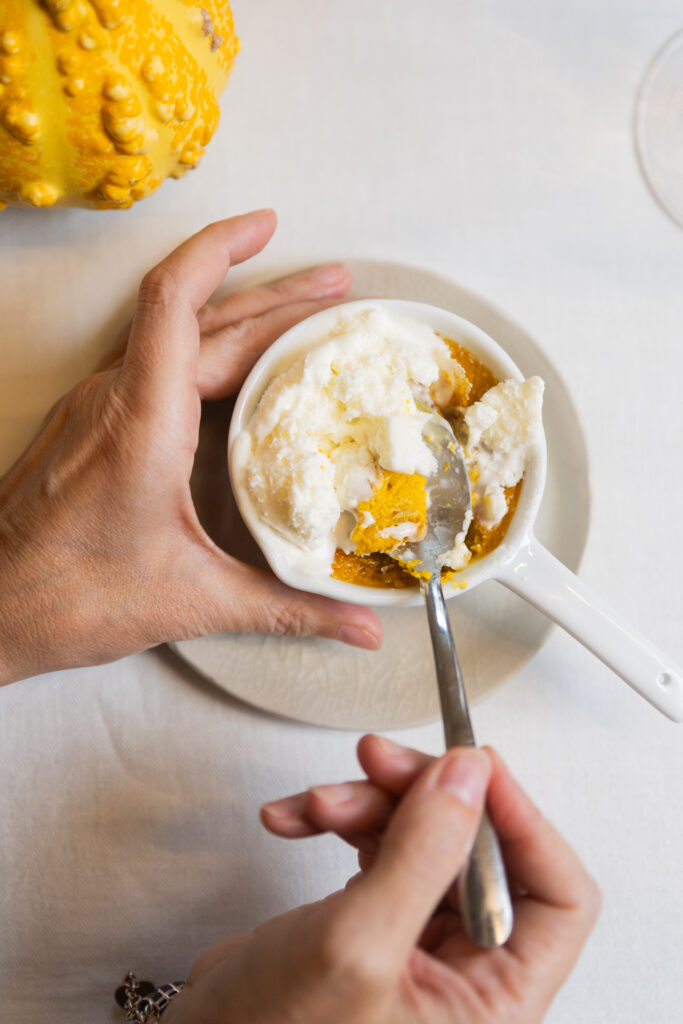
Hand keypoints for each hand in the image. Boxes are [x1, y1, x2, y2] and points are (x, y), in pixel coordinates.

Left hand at [0, 210, 381, 684]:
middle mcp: (115, 400)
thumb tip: (360, 628)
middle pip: (196, 315)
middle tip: (333, 289)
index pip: (176, 302)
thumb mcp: (192, 601)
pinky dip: (203, 347)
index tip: (267, 225)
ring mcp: (98, 407)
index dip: (222, 249)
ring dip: (237, 315)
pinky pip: (153, 361)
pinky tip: (233, 367)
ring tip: (296, 313)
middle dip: (271, 293)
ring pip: (173, 334)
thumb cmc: (66, 597)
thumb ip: (286, 610)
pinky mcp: (92, 424)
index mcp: (142, 423)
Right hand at [165, 737, 599, 1023]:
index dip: (525, 823)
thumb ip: (422, 853)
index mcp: (493, 1002)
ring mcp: (419, 938)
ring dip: (370, 802)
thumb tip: (469, 776)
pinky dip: (338, 820)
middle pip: (481, 848)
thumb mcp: (357, 946)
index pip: (558, 897)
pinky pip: (380, 842)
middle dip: (424, 796)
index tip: (476, 768)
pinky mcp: (376, 915)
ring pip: (426, 834)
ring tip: (319, 801)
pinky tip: (296, 818)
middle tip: (379, 762)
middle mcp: (466, 971)